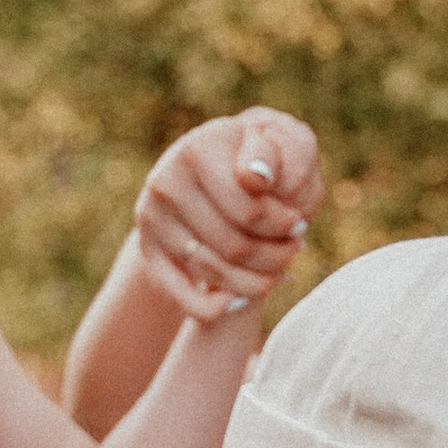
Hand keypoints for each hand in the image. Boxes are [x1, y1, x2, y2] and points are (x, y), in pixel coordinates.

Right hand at [132, 109, 319, 323]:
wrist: (207, 165)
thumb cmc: (252, 156)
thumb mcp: (273, 141)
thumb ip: (276, 153)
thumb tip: (255, 180)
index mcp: (198, 150)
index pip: (249, 211)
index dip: (283, 225)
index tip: (299, 224)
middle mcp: (167, 182)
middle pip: (233, 246)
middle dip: (274, 255)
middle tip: (294, 249)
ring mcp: (152, 218)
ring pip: (212, 272)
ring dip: (254, 281)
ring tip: (279, 271)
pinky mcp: (147, 248)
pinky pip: (180, 295)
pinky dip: (214, 306)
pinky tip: (240, 301)